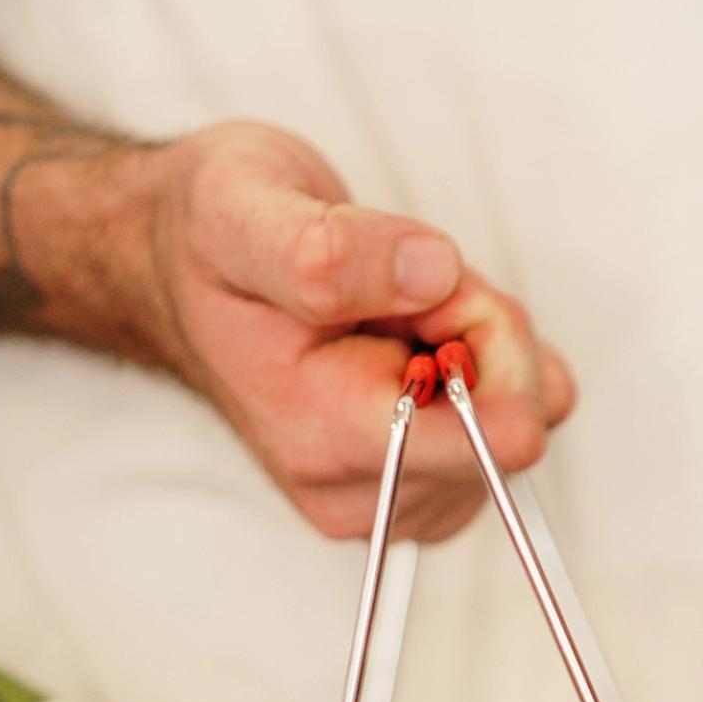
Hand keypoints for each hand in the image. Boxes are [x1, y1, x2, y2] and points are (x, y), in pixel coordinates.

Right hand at [120, 121, 575, 541]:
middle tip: (396, 288)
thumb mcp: (243, 209)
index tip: (428, 290)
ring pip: (523, 416)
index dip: (483, 336)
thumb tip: (432, 274)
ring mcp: (397, 491)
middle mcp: (360, 490)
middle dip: (477, 328)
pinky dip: (484, 359)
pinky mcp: (424, 476)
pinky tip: (414, 334)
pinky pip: (515, 418)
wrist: (180, 266)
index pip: (487, 439)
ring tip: (391, 310)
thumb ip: (331, 252)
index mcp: (321, 439)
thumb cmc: (207, 242)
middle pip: (515, 421)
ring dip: (478, 338)